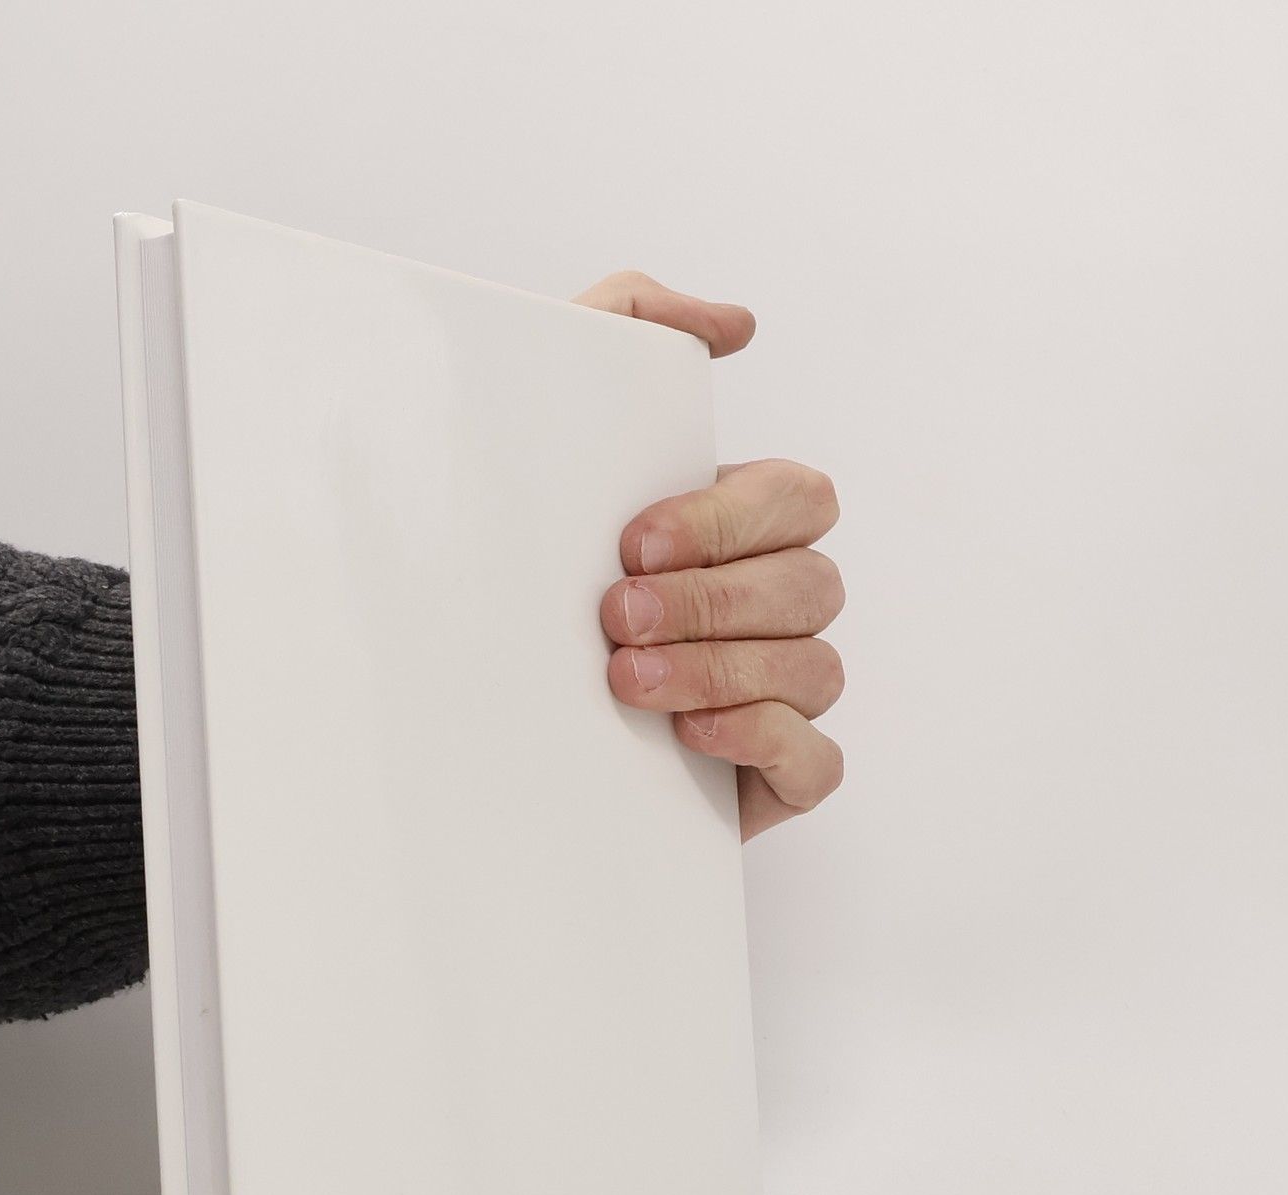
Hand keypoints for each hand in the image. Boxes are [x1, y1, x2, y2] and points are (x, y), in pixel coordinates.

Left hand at [574, 272, 844, 838]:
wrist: (470, 718)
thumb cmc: (523, 569)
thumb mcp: (549, 421)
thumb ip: (631, 326)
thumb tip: (735, 325)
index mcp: (742, 528)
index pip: (799, 499)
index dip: (729, 522)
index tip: (632, 544)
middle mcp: (775, 606)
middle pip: (812, 586)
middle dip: (712, 604)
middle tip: (615, 620)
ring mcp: (783, 692)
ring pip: (815, 669)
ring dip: (721, 671)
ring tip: (626, 682)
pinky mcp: (773, 777)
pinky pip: (817, 761)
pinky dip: (764, 741)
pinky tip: (691, 736)